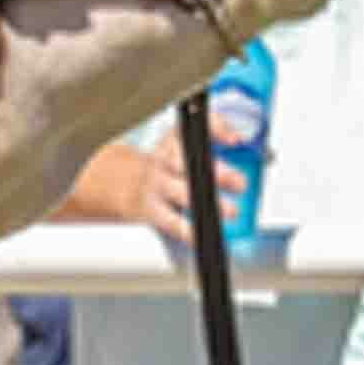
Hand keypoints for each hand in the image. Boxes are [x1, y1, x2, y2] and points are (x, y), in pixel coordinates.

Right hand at [69, 139, 229, 243]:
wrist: (122, 186)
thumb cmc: (164, 168)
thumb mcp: (180, 146)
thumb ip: (210, 140)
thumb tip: (240, 142)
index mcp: (173, 142)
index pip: (191, 130)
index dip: (214, 131)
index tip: (234, 140)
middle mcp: (162, 161)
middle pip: (187, 162)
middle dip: (216, 172)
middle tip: (240, 182)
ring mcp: (155, 186)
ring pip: (181, 192)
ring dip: (208, 202)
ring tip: (230, 212)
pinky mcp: (150, 210)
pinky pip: (170, 221)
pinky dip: (188, 230)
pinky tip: (203, 234)